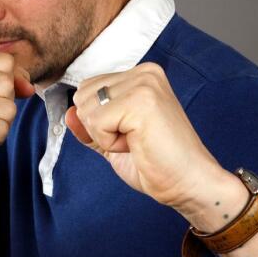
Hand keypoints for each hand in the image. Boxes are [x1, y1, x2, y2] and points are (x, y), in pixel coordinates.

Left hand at [65, 62, 223, 209]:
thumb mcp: (113, 142)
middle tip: (134, 140)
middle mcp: (144, 73)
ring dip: (105, 135)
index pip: (88, 88)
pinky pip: (97, 122)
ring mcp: (144, 84)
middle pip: (83, 95)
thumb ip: (90, 126)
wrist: (189, 183)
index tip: (131, 134)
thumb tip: (68, 113)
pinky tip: (137, 145)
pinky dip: (109, 142)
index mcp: (141, 76)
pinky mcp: (141, 101)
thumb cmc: (157, 164)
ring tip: (137, 141)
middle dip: (99, 127)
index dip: (98, 121)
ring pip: (87, 108)